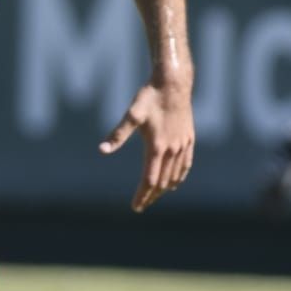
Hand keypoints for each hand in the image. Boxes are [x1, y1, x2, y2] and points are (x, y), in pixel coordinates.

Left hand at [99, 80, 194, 212]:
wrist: (174, 84)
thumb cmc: (149, 98)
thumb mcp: (131, 115)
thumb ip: (118, 134)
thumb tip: (102, 150)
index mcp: (157, 147)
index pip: (149, 180)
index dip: (142, 195)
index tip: (135, 207)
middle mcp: (172, 149)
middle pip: (162, 181)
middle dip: (151, 196)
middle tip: (141, 205)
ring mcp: (183, 145)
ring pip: (175, 175)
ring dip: (165, 189)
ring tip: (154, 197)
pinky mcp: (189, 139)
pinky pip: (186, 164)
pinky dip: (180, 177)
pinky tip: (175, 182)